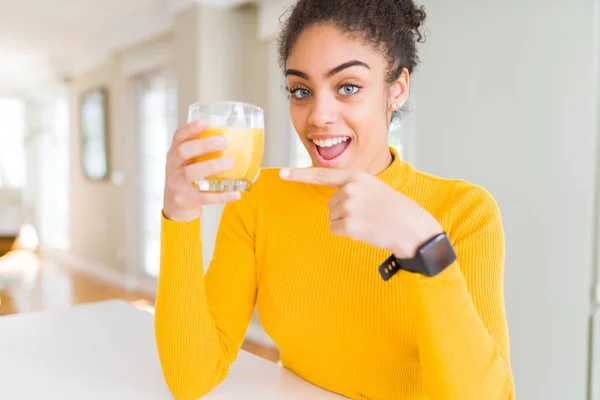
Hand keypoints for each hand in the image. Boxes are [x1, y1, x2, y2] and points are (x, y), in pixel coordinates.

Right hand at [163, 120, 240, 221]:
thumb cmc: (187, 179)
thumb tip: (238, 140)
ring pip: (191, 173)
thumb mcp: (188, 163)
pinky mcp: (185, 200)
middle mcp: (173, 166)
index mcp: (174, 154)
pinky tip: (235, 193)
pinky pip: (204, 198)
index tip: (206, 122)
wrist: (175, 207)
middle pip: (184, 151)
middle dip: (203, 144)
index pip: (179, 137)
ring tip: (230, 162)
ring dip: (211, 166)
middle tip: (224, 141)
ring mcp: (177, 184)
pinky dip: (221, 196)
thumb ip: (203, 152)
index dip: (191, 128)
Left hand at [280, 167, 442, 257]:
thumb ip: (352, 189)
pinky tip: (366, 230)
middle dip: (345, 212)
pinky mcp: (350, 225)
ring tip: (369, 221)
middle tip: (368, 213)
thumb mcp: (373, 188)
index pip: (322, 174)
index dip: (299, 175)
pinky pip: (336, 230)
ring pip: (332, 218)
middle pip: (330, 204)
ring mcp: (349, 207)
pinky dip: (347, 233)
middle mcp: (350, 189)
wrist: (412, 227)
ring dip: (347, 223)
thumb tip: (333, 202)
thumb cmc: (394, 209)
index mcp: (356, 177)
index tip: (281, 173)